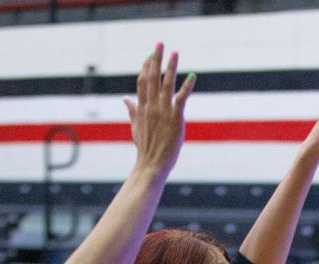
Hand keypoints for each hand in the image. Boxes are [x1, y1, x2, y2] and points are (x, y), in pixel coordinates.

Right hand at [124, 44, 195, 176]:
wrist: (151, 164)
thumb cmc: (145, 148)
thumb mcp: (135, 127)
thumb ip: (132, 111)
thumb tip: (125, 99)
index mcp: (142, 108)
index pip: (142, 82)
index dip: (145, 67)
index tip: (149, 55)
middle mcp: (151, 106)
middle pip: (152, 77)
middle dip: (156, 59)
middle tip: (159, 44)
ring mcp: (163, 111)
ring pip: (166, 84)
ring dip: (171, 67)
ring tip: (174, 53)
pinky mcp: (175, 117)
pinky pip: (181, 98)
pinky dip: (187, 86)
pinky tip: (193, 75)